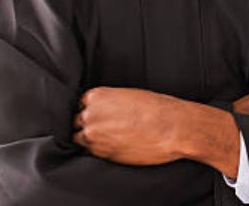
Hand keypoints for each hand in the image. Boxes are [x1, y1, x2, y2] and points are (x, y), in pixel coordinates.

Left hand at [73, 87, 190, 165]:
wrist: (171, 128)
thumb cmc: (158, 109)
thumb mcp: (131, 95)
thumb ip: (111, 102)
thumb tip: (106, 110)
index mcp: (97, 96)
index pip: (81, 104)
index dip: (91, 111)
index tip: (100, 116)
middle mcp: (90, 115)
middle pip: (77, 122)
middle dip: (89, 125)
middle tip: (107, 128)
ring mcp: (93, 136)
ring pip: (80, 139)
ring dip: (92, 140)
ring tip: (110, 139)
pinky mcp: (101, 154)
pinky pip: (91, 153)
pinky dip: (100, 152)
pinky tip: (115, 147)